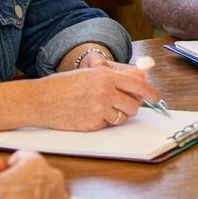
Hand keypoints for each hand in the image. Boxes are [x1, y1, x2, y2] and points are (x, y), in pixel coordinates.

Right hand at [35, 61, 162, 129]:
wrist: (41, 100)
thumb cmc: (64, 85)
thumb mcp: (90, 73)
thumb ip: (115, 76)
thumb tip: (140, 76)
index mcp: (106, 76)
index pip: (138, 83)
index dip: (151, 91)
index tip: (156, 96)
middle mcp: (105, 92)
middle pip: (134, 104)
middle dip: (132, 105)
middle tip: (122, 103)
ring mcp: (99, 109)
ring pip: (124, 117)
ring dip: (119, 114)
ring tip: (103, 108)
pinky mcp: (92, 124)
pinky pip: (108, 125)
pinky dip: (104, 122)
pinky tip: (91, 114)